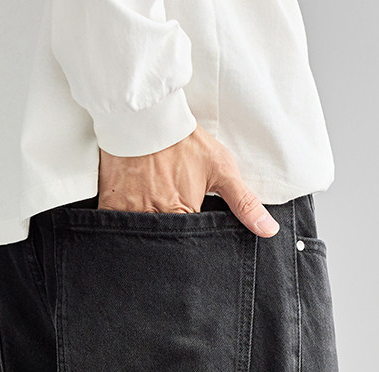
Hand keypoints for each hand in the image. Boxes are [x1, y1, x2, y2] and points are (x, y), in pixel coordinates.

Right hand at [97, 125, 278, 236]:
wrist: (143, 114)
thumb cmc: (184, 140)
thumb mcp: (221, 168)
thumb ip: (244, 202)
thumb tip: (268, 231)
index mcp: (183, 212)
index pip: (189, 247)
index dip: (191, 247)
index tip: (190, 238)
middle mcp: (155, 216)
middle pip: (163, 249)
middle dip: (169, 250)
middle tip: (169, 229)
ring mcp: (130, 212)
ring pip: (139, 243)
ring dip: (145, 244)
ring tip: (151, 226)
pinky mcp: (110, 206)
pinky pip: (114, 232)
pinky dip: (121, 236)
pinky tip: (129, 231)